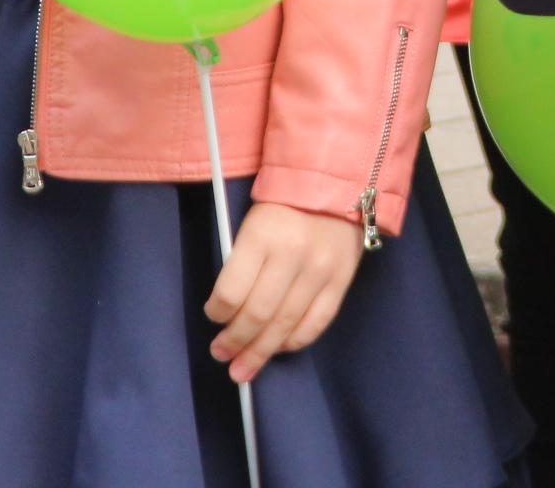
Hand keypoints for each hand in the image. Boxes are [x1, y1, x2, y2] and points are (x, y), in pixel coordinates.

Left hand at [205, 202, 363, 381]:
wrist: (336, 186)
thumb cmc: (282, 207)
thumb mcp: (252, 224)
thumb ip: (242, 264)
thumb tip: (228, 311)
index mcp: (263, 236)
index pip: (232, 291)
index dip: (217, 312)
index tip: (213, 316)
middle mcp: (292, 255)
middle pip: (258, 314)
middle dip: (235, 341)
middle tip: (221, 355)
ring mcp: (320, 271)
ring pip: (286, 326)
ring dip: (260, 352)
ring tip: (243, 368)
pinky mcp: (341, 282)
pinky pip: (316, 324)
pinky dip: (294, 342)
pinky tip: (278, 349)